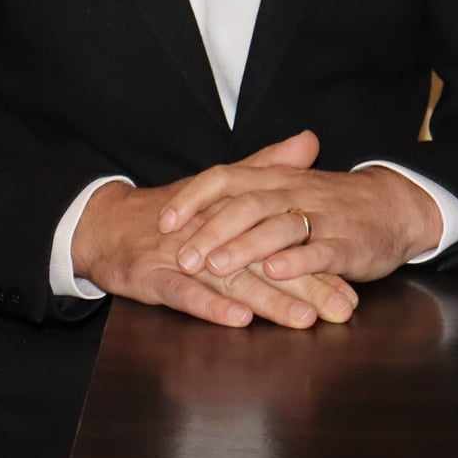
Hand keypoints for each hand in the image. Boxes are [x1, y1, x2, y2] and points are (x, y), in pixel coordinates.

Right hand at [71, 135, 356, 329]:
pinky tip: (238, 317)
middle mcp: (207, 233)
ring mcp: (178, 255)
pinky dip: (210, 304)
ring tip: (303, 318)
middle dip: (304, 285)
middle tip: (341, 308)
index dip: (315, 259)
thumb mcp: (216, 189)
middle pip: (261, 260)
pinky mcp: (151, 276)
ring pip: (229, 278)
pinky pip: (183, 292)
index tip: (353, 280)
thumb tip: (309, 139)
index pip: (278, 236)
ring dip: (267, 299)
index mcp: (228, 213)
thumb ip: (263, 168)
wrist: (104, 225)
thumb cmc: (167, 215)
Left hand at [158, 129, 443, 284]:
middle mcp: (292, 192)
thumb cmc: (329, 203)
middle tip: (181, 256)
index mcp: (273, 177)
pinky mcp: (346, 244)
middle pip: (244, 205)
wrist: (393, 205)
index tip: (163, 221)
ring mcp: (320, 217)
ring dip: (244, 247)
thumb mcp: (286, 188)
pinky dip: (296, 262)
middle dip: (209, 231)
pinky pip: (319, 251)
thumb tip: (198, 199)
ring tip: (215, 266)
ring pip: (276, 227)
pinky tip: (274, 272)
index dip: (192, 198)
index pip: (224, 177)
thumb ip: (246, 191)